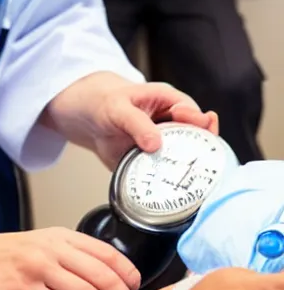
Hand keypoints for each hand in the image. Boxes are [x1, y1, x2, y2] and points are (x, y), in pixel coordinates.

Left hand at [42, 71, 218, 169]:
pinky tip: (166, 187)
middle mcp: (170, 123)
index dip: (201, 123)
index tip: (198, 130)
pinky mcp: (151, 160)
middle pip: (196, 138)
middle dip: (200, 150)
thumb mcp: (118, 108)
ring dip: (183, 168)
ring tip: (185, 178)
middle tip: (197, 160)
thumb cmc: (104, 103)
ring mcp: (162, 143)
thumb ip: (137, 124)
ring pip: (182, 157)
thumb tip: (155, 144)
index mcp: (169, 102)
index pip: (194, 113)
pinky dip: (165, 179)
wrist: (87, 119)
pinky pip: (163, 171)